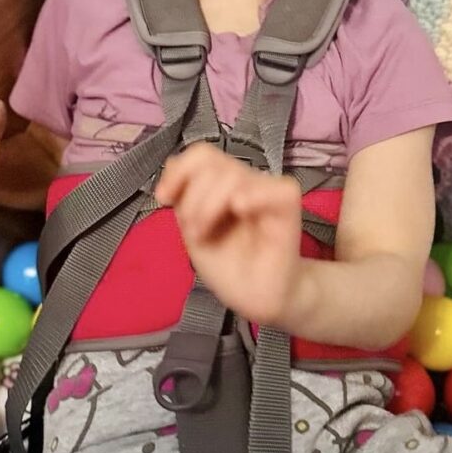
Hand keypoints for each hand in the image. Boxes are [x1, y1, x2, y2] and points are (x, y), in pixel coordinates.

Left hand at [154, 142, 304, 327]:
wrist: (255, 298)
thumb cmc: (228, 266)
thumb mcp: (192, 229)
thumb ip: (183, 195)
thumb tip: (172, 165)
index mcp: (223, 182)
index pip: (203, 154)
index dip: (179, 170)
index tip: (164, 199)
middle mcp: (246, 181)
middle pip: (213, 163)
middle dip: (192, 198)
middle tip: (193, 232)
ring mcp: (267, 191)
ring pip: (233, 175)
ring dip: (208, 206)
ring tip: (205, 235)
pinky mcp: (288, 207)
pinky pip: (276, 189)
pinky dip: (254, 195)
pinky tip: (240, 208)